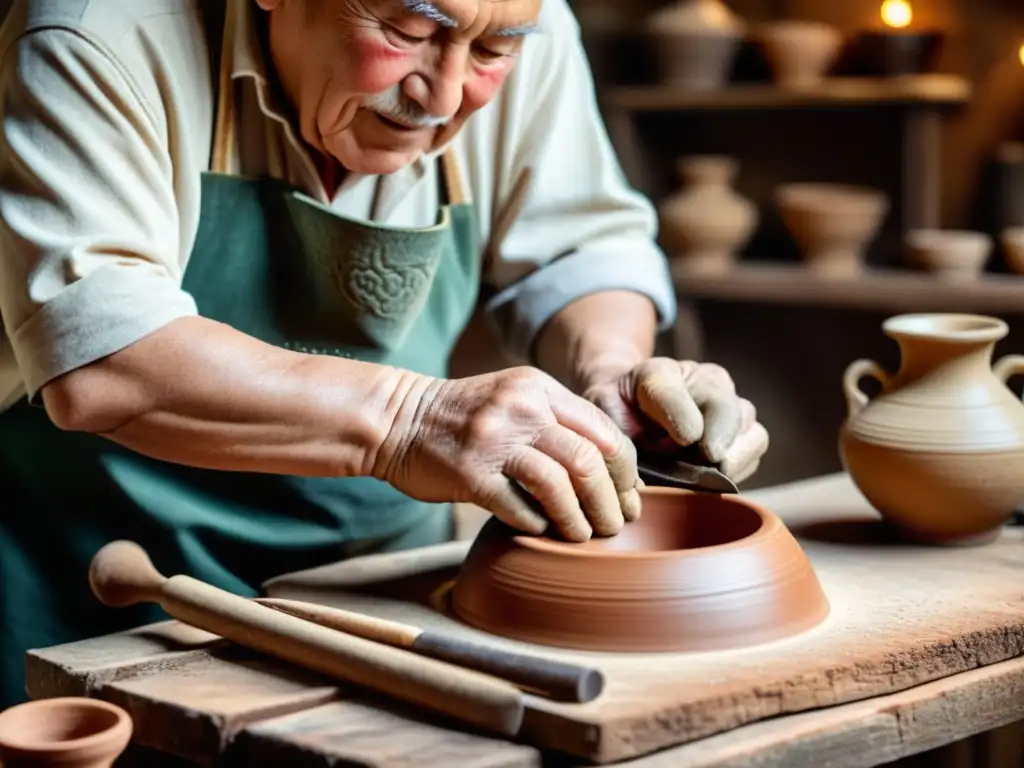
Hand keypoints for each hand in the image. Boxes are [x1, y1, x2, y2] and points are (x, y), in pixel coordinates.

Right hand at [373, 367, 641, 541]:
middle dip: (610, 501)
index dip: (625, 471)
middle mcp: (521, 408)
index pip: (604, 431)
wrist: (395, 418)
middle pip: (590, 459)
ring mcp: (494, 441)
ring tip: (581, 535)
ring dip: (578, 520)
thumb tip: (609, 467)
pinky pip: (520, 507)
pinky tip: (541, 530)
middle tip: (614, 524)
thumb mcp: (512, 398)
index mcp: (538, 388)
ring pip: (560, 485)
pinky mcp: (470, 474)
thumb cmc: (461, 416)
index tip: (627, 496)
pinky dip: (537, 524)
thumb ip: (555, 419)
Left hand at [582, 359, 768, 483]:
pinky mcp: (740, 425)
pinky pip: (754, 447)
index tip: (686, 439)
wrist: (632, 405)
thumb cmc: (616, 412)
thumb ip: (614, 440)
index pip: (672, 390)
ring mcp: (725, 401)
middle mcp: (700, 380)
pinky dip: (741, 465)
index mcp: (657, 374)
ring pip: (750, 428)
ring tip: (714, 473)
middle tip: (711, 461)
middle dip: (721, 437)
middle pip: (726, 406)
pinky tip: (718, 475)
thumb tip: (641, 484)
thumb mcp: (602, 416)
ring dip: (736, 456)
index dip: (681, 415)